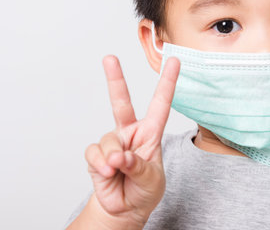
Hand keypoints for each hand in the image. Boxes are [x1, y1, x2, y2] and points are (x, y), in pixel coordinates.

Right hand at [84, 55, 179, 225]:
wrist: (124, 210)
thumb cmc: (144, 190)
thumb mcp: (152, 180)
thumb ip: (138, 167)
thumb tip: (119, 157)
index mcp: (150, 133)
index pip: (160, 104)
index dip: (167, 82)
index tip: (175, 61)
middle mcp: (130, 133)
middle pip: (121, 102)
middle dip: (115, 79)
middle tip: (109, 58)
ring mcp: (112, 142)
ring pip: (108, 140)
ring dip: (113, 158)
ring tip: (117, 171)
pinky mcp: (96, 155)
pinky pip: (94, 153)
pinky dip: (100, 164)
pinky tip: (106, 173)